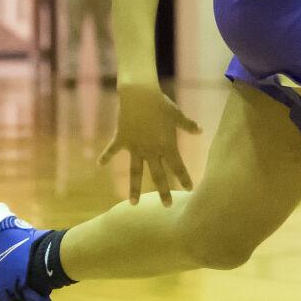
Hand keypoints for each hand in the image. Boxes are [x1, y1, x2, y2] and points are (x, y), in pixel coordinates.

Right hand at [99, 81, 200, 205]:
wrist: (139, 95)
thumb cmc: (160, 103)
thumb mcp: (177, 115)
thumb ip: (188, 125)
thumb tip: (201, 131)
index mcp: (167, 146)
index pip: (178, 166)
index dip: (184, 178)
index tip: (190, 190)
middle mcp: (151, 151)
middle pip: (158, 176)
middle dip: (163, 191)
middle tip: (167, 206)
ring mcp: (135, 147)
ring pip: (135, 172)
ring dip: (134, 188)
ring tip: (133, 204)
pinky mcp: (122, 139)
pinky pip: (113, 150)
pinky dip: (105, 156)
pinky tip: (99, 164)